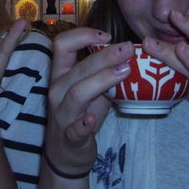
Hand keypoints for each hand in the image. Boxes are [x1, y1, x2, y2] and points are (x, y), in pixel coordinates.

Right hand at [43, 28, 130, 175]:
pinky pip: (74, 130)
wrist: (65, 154)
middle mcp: (57, 90)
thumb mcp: (91, 90)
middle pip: (77, 67)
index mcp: (61, 74)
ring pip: (77, 93)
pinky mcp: (69, 137)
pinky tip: (92, 120)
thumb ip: (104, 73)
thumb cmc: (80, 115)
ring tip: (125, 72)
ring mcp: (61, 114)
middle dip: (104, 55)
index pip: (62, 44)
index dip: (83, 35)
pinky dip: (83, 124)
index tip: (108, 35)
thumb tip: (131, 54)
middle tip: (128, 48)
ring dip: (101, 80)